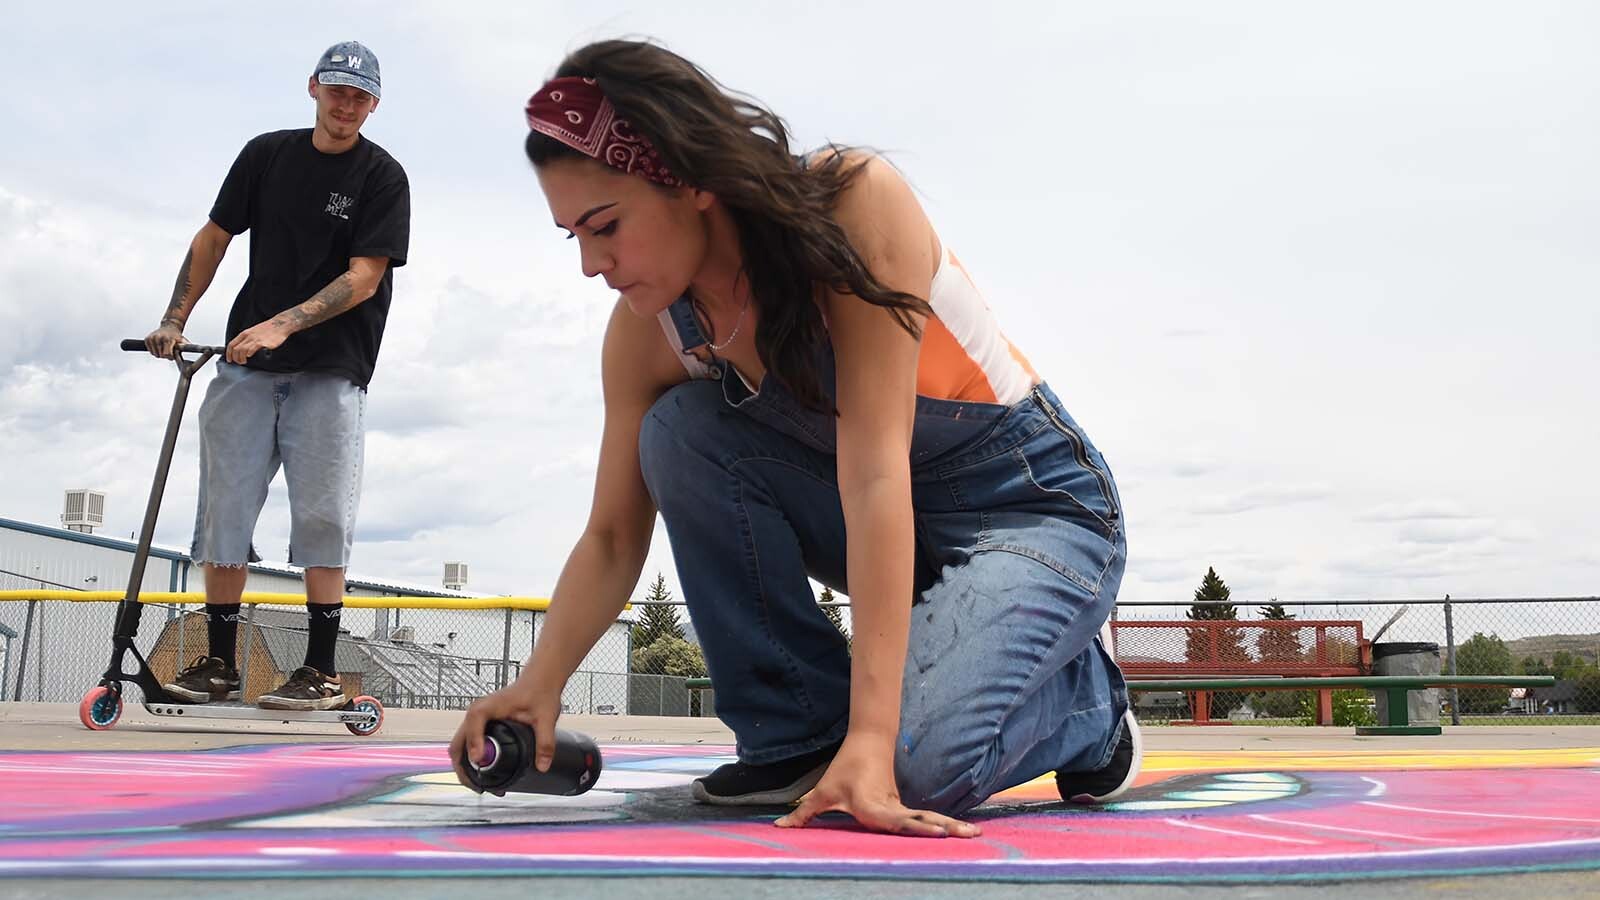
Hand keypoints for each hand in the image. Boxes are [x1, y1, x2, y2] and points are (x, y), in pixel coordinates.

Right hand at [145, 322, 185, 358]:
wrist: (169, 326)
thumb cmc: (176, 335)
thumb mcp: (182, 340)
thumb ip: (186, 346)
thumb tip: (195, 349)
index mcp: (168, 339)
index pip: (167, 354)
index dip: (170, 357)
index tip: (172, 355)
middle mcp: (159, 338)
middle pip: (161, 356)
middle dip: (165, 356)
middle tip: (169, 350)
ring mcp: (152, 338)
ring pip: (155, 354)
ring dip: (160, 354)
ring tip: (164, 347)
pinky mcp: (147, 339)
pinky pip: (150, 351)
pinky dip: (154, 351)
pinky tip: (159, 346)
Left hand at [225, 319, 289, 363]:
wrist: (280, 324)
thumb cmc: (269, 329)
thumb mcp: (254, 331)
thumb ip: (247, 339)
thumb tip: (242, 348)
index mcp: (245, 333)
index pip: (231, 344)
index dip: (228, 353)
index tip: (229, 359)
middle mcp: (248, 336)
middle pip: (235, 349)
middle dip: (235, 358)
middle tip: (238, 362)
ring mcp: (255, 339)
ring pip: (242, 350)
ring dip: (241, 358)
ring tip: (244, 362)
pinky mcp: (263, 342)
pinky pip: (252, 349)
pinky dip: (249, 353)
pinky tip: (250, 356)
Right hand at [448, 678, 563, 793]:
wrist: (539, 681)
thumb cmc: (539, 692)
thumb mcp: (546, 717)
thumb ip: (545, 741)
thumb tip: (542, 765)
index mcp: (488, 707)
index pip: (474, 724)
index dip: (474, 744)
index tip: (480, 761)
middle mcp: (476, 712)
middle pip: (458, 743)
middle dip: (463, 767)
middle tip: (478, 787)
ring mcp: (476, 719)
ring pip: (459, 746)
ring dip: (465, 766)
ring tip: (480, 785)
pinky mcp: (479, 724)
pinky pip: (467, 744)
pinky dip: (469, 760)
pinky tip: (482, 772)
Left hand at [774, 735, 980, 837]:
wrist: (868, 740)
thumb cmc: (844, 768)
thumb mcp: (823, 791)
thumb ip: (804, 812)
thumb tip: (781, 827)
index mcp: (874, 806)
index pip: (897, 821)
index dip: (916, 828)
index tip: (937, 832)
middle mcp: (891, 808)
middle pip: (921, 822)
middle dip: (945, 829)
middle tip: (969, 836)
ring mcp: (901, 807)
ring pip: (928, 820)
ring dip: (951, 826)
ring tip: (976, 835)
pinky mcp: (905, 807)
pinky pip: (926, 819)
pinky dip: (945, 825)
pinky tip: (963, 833)